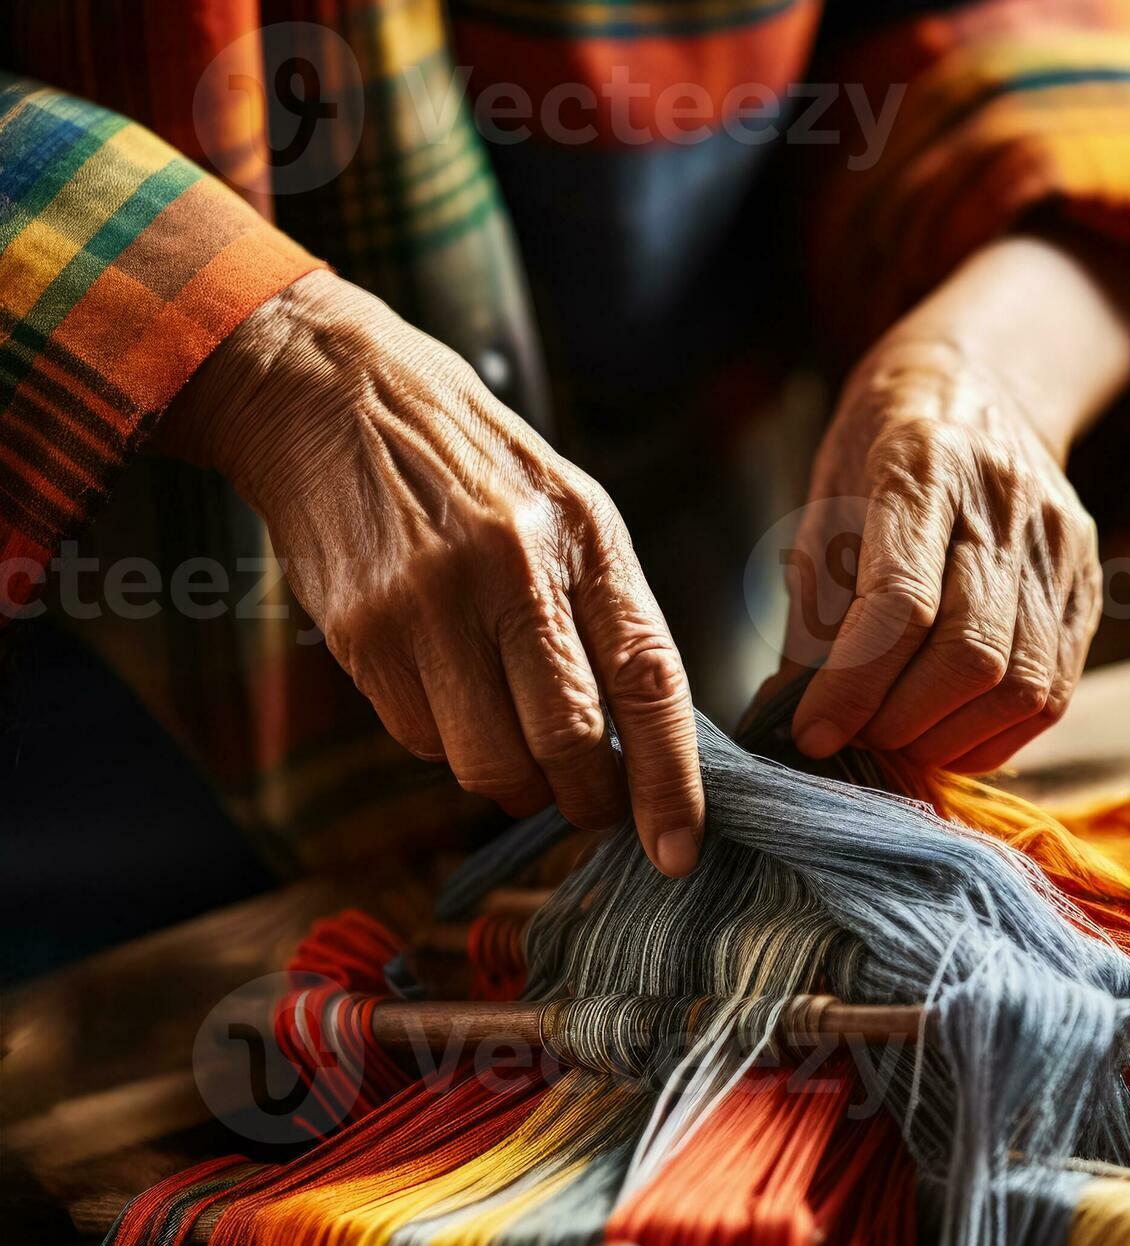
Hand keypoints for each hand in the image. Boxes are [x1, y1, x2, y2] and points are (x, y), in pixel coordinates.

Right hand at [157, 270, 703, 874]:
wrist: (335, 396)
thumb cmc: (472, 465)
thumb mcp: (565, 507)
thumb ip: (606, 614)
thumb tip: (641, 744)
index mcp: (583, 535)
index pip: (648, 679)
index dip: (669, 780)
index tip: (679, 849)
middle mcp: (510, 570)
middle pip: (565, 743)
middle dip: (586, 801)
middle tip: (590, 808)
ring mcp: (428, 606)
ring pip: (486, 762)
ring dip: (512, 782)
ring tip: (513, 743)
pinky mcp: (363, 634)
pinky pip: (418, 740)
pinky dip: (443, 741)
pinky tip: (441, 685)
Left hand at [785, 337, 1101, 773]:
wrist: (981, 385)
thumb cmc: (878, 452)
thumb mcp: (824, 506)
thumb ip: (813, 613)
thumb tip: (792, 717)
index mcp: (922, 465)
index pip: (900, 599)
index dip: (854, 684)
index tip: (813, 732)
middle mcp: (1004, 502)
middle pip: (970, 653)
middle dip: (901, 720)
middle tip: (854, 735)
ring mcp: (1058, 545)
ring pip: (1021, 685)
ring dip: (948, 738)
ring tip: (896, 734)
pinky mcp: (1088, 582)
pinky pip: (1053, 692)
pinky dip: (993, 734)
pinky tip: (946, 730)